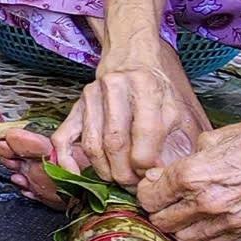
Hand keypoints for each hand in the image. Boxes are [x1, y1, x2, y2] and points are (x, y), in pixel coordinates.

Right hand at [50, 51, 205, 186]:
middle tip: (133, 185)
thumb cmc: (156, 87)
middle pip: (115, 142)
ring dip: (104, 171)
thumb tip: (161, 174)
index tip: (149, 176)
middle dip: (124, 173)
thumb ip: (177, 139)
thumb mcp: (177, 107)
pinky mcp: (76, 105)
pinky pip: (63, 136)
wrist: (132, 56)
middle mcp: (116, 87)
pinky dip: (66, 160)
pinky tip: (77, 174)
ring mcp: (91, 96)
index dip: (146, 163)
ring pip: (92, 144)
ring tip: (117, 180)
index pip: (145, 132)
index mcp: (147, 85)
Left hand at [137, 110, 240, 240]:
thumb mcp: (218, 136)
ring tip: (185, 209)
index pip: (149, 195)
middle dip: (159, 208)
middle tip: (165, 197)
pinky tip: (208, 220)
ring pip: (184, 238)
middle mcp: (208, 203)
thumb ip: (188, 158)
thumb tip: (169, 171)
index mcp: (195, 175)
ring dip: (179, 225)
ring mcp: (229, 221)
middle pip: (162, 220)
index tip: (153, 182)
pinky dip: (205, 236)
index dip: (147, 188)